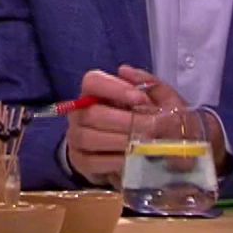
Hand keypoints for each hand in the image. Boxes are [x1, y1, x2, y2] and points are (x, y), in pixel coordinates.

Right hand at [65, 65, 180, 187]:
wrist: (137, 154)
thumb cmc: (144, 122)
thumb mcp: (156, 101)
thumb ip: (147, 83)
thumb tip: (124, 70)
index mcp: (95, 92)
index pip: (93, 81)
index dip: (116, 88)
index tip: (141, 99)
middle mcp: (79, 112)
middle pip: (92, 113)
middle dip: (125, 121)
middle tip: (152, 128)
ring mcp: (76, 137)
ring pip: (89, 137)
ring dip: (120, 141)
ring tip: (143, 144)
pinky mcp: (80, 161)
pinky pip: (92, 161)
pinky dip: (114, 161)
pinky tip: (131, 159)